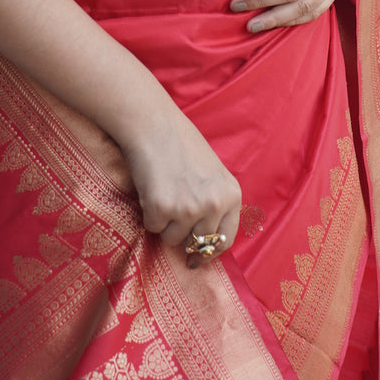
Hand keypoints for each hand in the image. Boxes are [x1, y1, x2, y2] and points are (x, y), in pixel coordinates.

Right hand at [121, 107, 241, 266]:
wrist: (152, 123)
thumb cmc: (179, 142)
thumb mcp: (211, 171)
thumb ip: (214, 200)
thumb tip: (203, 241)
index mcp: (231, 195)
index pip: (226, 239)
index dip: (209, 250)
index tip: (197, 257)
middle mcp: (214, 205)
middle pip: (197, 242)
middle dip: (182, 232)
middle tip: (171, 209)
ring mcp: (189, 209)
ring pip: (172, 238)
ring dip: (163, 222)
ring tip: (161, 190)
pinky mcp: (163, 209)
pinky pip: (152, 227)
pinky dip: (147, 213)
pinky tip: (150, 188)